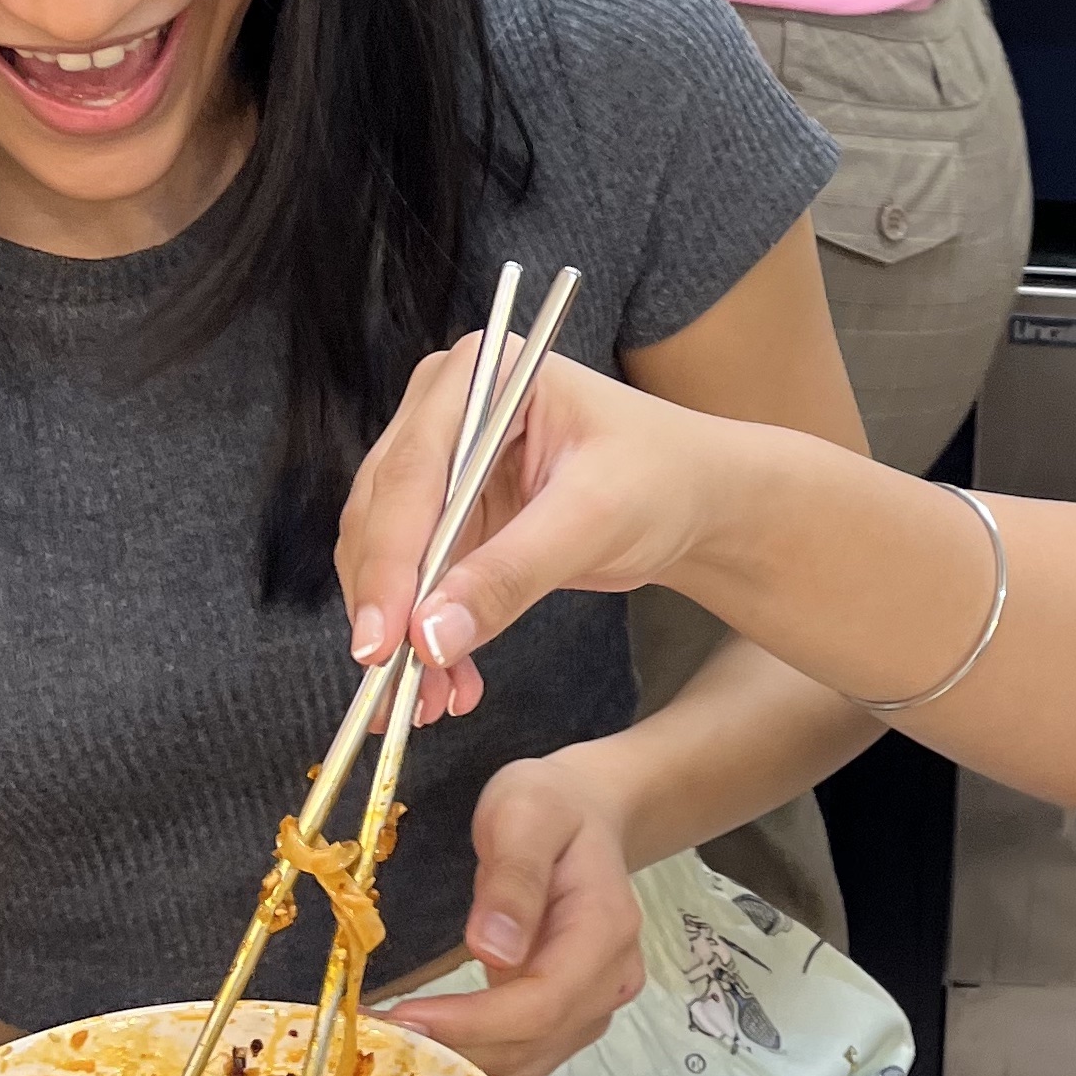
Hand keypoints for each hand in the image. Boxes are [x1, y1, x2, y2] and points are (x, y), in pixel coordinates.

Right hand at [339, 342, 717, 725]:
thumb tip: (429, 636)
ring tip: (428, 702)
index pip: (411, 471)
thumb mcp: (595, 519)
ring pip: (388, 558)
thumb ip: (511, 573)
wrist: (692, 499)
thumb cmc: (661, 478)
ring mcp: (444, 464)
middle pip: (383, 514)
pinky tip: (448, 684)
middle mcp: (447, 410)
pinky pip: (415, 584)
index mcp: (483, 374)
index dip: (389, 559)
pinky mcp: (450, 516)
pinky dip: (425, 636)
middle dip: (389, 606)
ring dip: (403, 634)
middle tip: (396, 683)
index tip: (384, 639)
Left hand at [380, 757, 646, 1075]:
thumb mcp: (526, 812)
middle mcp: (609, 980)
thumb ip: (514, 875)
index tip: (405, 1018)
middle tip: (375, 1039)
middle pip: (533, 1043)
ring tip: (387, 1045)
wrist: (581, 811)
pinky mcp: (568, 1016)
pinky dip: (472, 1060)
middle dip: (454, 1049)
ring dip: (458, 1065)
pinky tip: (423, 1045)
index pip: (543, 1002)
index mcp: (605, 930)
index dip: (475, 1023)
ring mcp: (594, 1004)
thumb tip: (493, 948)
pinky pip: (522, 1055)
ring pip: (526, 1062)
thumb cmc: (550, 804)